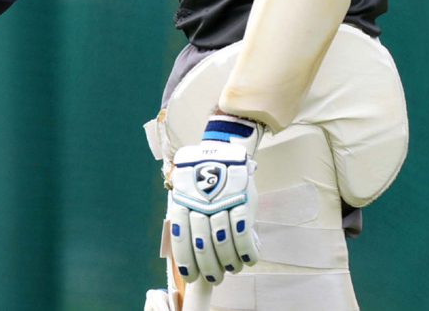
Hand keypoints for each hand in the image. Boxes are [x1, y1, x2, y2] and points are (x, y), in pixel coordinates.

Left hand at [168, 130, 259, 286]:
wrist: (221, 150)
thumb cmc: (200, 179)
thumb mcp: (186, 193)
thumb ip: (187, 218)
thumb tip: (190, 254)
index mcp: (182, 201)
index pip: (181, 236)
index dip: (186, 260)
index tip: (192, 276)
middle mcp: (200, 202)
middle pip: (202, 242)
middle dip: (209, 266)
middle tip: (214, 278)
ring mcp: (222, 200)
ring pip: (223, 239)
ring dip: (228, 261)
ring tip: (231, 269)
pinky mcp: (243, 199)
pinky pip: (243, 230)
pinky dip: (246, 249)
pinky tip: (248, 259)